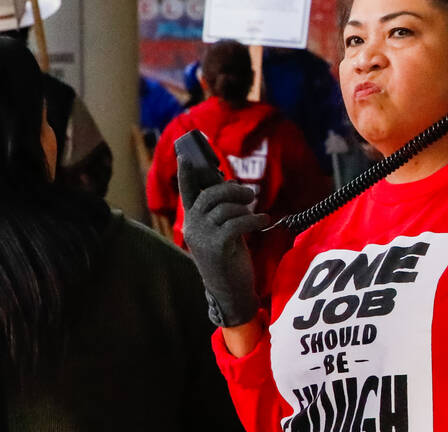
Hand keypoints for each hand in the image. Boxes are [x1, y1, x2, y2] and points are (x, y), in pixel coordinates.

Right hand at [178, 157, 267, 326]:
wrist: (230, 291)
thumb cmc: (228, 258)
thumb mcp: (224, 230)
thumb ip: (223, 210)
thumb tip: (230, 184)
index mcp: (193, 221)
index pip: (187, 193)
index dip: (186, 175)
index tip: (184, 157)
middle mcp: (193, 227)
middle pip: (211, 195)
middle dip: (232, 190)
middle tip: (250, 195)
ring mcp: (202, 237)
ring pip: (226, 209)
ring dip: (245, 209)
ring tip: (256, 216)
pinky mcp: (217, 247)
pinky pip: (237, 223)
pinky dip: (254, 219)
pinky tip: (264, 221)